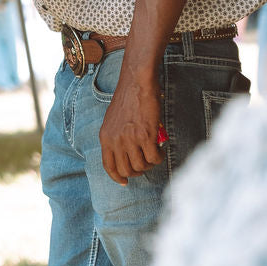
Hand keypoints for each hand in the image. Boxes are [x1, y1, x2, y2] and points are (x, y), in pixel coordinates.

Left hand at [98, 68, 164, 185]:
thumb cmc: (128, 98)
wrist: (137, 83)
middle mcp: (116, 141)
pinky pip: (154, 158)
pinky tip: (161, 151)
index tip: (124, 182)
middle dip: (138, 171)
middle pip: (127, 170)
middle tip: (146, 163)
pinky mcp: (146, 137)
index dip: (117, 177)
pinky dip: (159, 157)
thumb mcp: (112, 120)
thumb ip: (115, 137)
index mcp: (105, 137)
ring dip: (150, 164)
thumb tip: (125, 155)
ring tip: (154, 154)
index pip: (108, 166)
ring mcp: (130, 140)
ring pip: (142, 166)